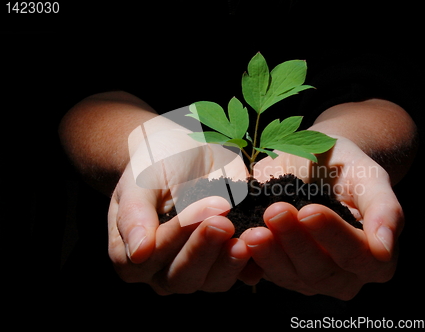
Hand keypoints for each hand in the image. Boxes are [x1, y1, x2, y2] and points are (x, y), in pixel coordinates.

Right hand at [108, 118, 249, 293]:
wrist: (185, 154)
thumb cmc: (155, 166)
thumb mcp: (139, 182)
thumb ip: (134, 215)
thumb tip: (139, 252)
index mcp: (132, 256)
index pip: (150, 258)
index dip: (173, 238)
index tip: (194, 214)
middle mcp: (163, 271)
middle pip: (182, 276)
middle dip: (203, 249)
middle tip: (222, 222)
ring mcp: (198, 270)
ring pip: (213, 281)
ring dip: (230, 261)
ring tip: (245, 238)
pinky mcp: (226, 262)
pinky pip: (242, 272)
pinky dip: (254, 262)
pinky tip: (263, 244)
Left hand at [240, 137, 402, 299]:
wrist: (314, 164)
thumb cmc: (346, 167)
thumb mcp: (369, 176)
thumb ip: (384, 208)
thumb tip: (385, 249)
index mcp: (373, 257)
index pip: (357, 254)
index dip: (333, 235)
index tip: (310, 210)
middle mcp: (344, 275)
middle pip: (320, 269)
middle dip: (295, 242)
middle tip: (274, 211)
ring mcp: (310, 278)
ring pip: (290, 276)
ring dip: (269, 254)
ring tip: (252, 229)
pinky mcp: (281, 272)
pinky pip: (264, 274)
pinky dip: (250, 261)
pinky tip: (238, 241)